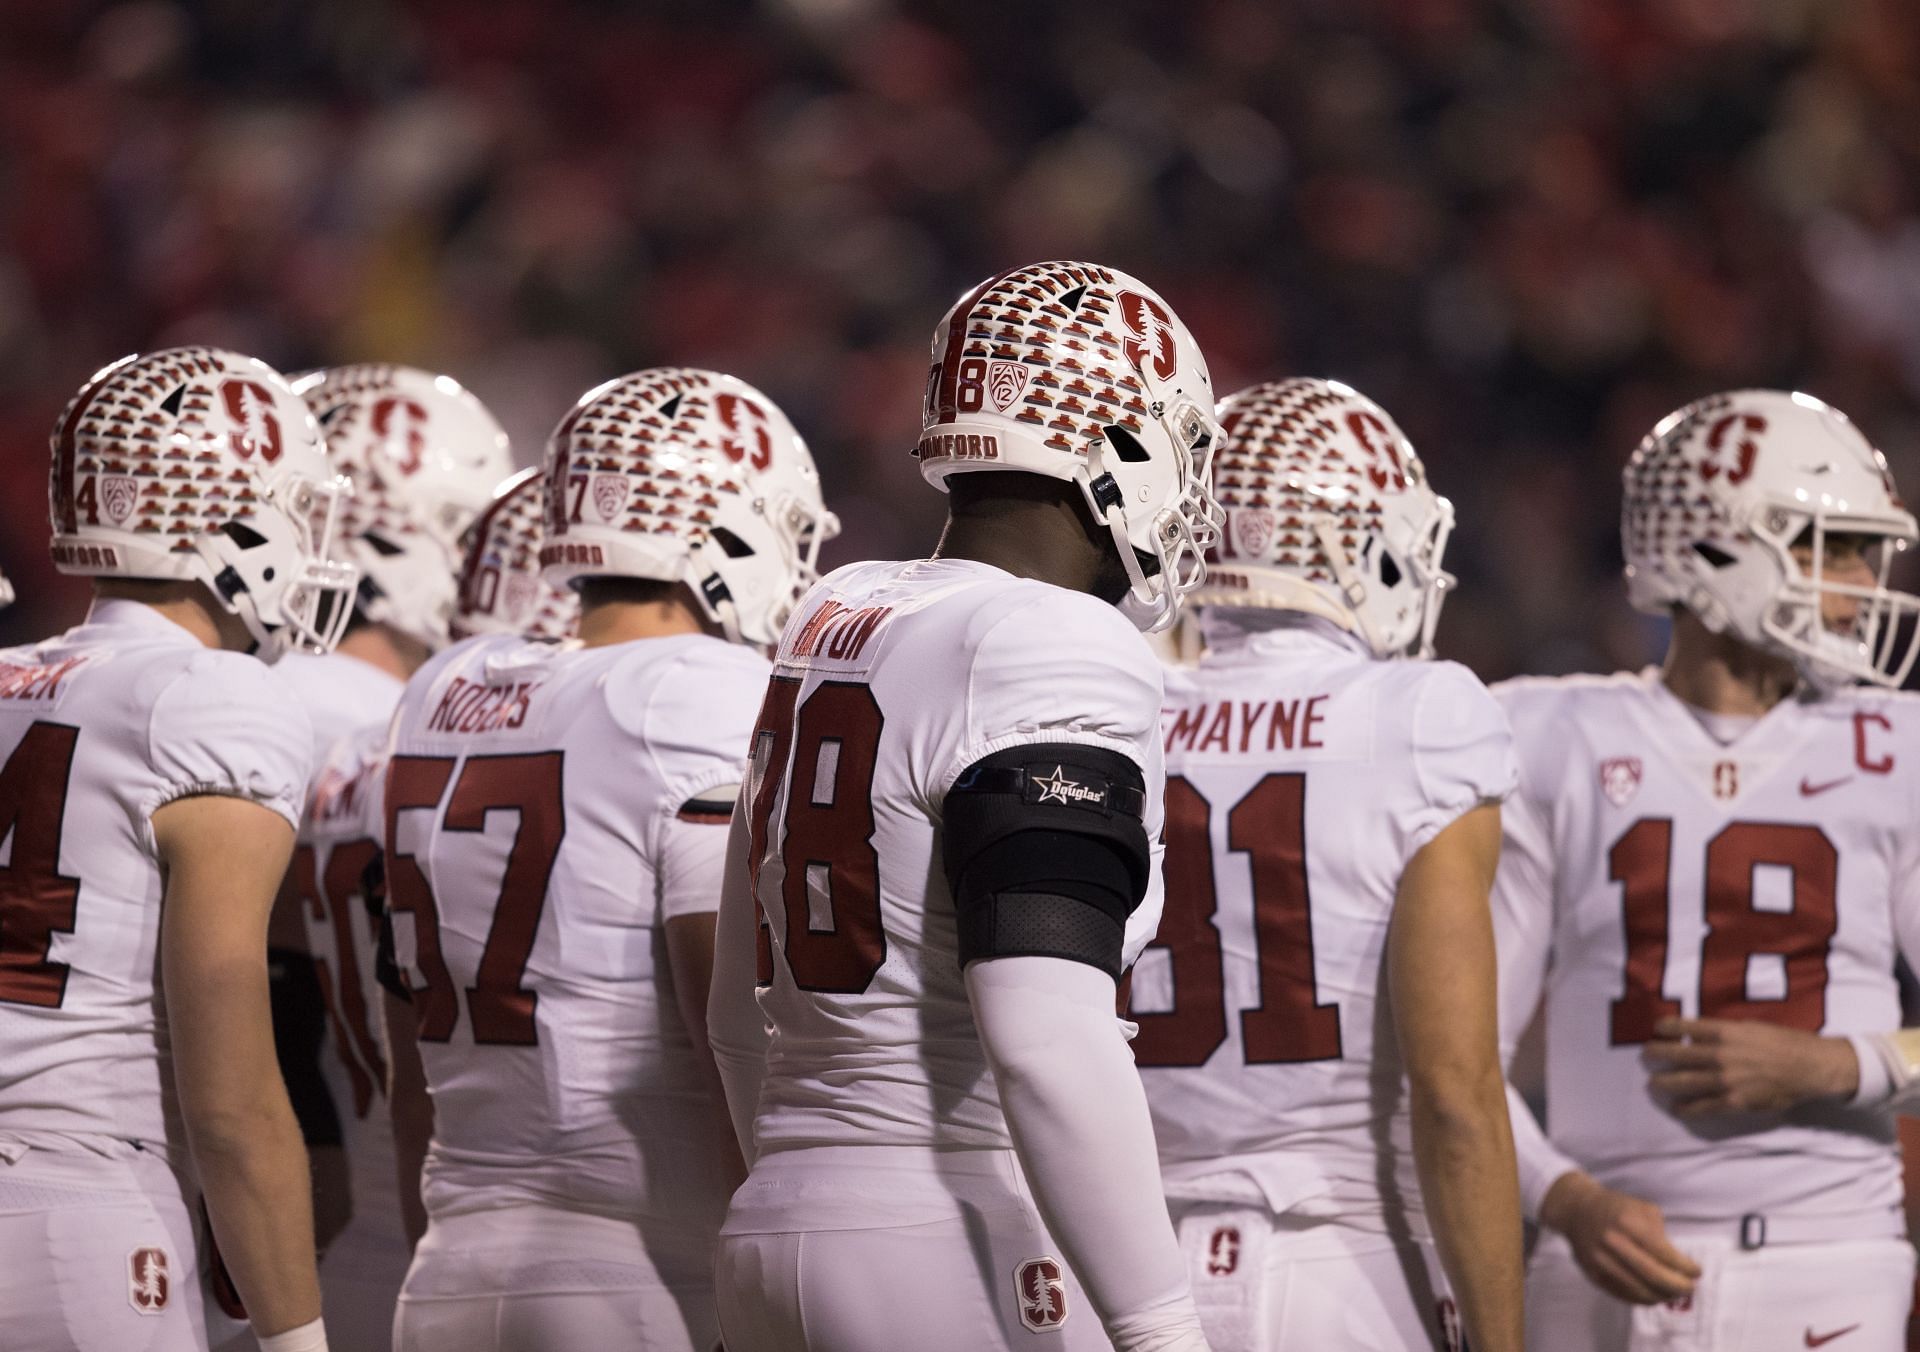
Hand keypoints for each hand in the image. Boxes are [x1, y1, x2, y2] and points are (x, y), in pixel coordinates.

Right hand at [1539, 1172, 1699, 1305]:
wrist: (1576, 1210)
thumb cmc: (1616, 1208)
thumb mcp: (1642, 1208)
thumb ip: (1661, 1233)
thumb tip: (1679, 1263)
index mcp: (1628, 1223)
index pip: (1665, 1254)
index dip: (1686, 1267)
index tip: (1697, 1272)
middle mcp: (1613, 1243)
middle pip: (1654, 1277)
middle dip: (1679, 1287)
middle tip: (1690, 1288)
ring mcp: (1601, 1261)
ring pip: (1640, 1291)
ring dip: (1663, 1296)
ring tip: (1673, 1293)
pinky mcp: (1594, 1275)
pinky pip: (1624, 1295)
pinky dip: (1644, 1299)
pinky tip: (1654, 1294)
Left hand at [1642, 1018, 1857, 1116]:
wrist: (1811, 1067)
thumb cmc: (1786, 1042)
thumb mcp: (1753, 1026)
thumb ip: (1726, 1030)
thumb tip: (1703, 1033)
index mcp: (1725, 1032)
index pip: (1685, 1027)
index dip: (1666, 1028)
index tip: (1656, 1029)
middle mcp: (1720, 1054)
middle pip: (1677, 1054)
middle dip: (1656, 1055)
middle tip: (1644, 1056)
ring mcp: (1726, 1079)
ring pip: (1684, 1082)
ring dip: (1664, 1083)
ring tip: (1652, 1085)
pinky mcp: (1735, 1101)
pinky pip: (1705, 1106)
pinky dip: (1688, 1109)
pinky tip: (1677, 1109)